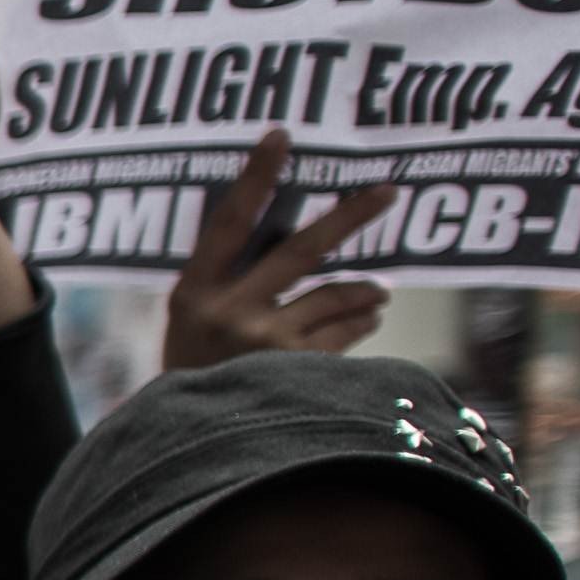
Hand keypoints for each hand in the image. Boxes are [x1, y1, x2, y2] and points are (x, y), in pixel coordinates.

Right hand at [161, 131, 392, 370]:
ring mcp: (265, 342)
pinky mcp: (297, 370)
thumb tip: (295, 238)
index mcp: (193, 292)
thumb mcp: (192, 322)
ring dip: (365, 288)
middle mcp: (229, 312)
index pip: (228, 222)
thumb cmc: (195, 372)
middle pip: (301, 251)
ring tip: (380, 290)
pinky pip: (346, 332)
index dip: (255, 177)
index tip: (281, 136)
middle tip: (388, 191)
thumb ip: (230, 282)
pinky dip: (360, 322)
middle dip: (350, 217)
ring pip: (336, 295)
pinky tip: (366, 320)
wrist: (191, 442)